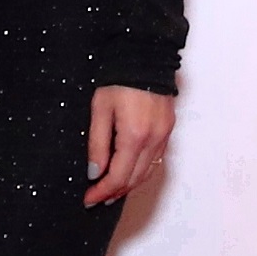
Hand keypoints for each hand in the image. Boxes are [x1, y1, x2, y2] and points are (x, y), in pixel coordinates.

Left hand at [85, 85, 174, 207]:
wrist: (144, 56)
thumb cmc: (118, 78)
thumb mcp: (99, 110)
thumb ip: (97, 144)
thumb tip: (95, 172)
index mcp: (135, 135)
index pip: (118, 176)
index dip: (102, 191)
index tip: (88, 199)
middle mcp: (154, 139)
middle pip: (134, 179)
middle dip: (114, 192)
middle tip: (97, 199)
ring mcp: (164, 135)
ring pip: (147, 172)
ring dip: (129, 185)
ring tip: (111, 191)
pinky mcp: (168, 129)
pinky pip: (156, 160)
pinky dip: (141, 171)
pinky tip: (129, 172)